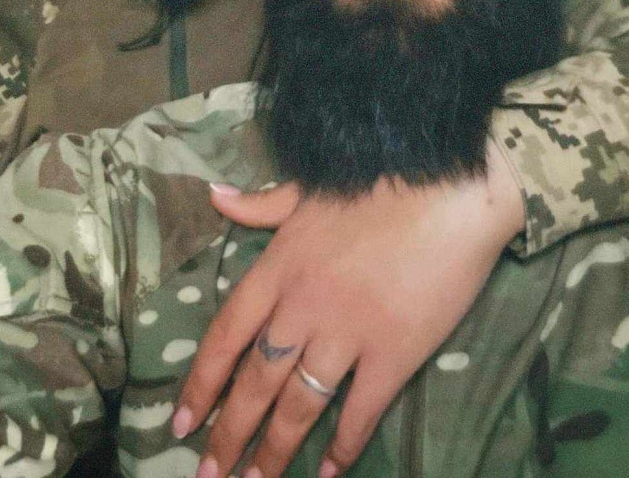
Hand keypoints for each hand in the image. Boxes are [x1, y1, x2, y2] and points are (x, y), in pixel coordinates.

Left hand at [174, 147, 523, 477]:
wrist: (449, 188)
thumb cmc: (376, 181)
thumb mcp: (307, 189)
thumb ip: (260, 204)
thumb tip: (212, 196)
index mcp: (278, 266)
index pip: (226, 334)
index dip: (200, 383)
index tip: (179, 423)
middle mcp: (302, 306)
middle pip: (256, 381)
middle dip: (228, 433)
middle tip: (208, 475)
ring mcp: (346, 333)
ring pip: (299, 405)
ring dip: (274, 451)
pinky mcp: (393, 353)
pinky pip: (360, 411)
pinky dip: (343, 446)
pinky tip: (329, 472)